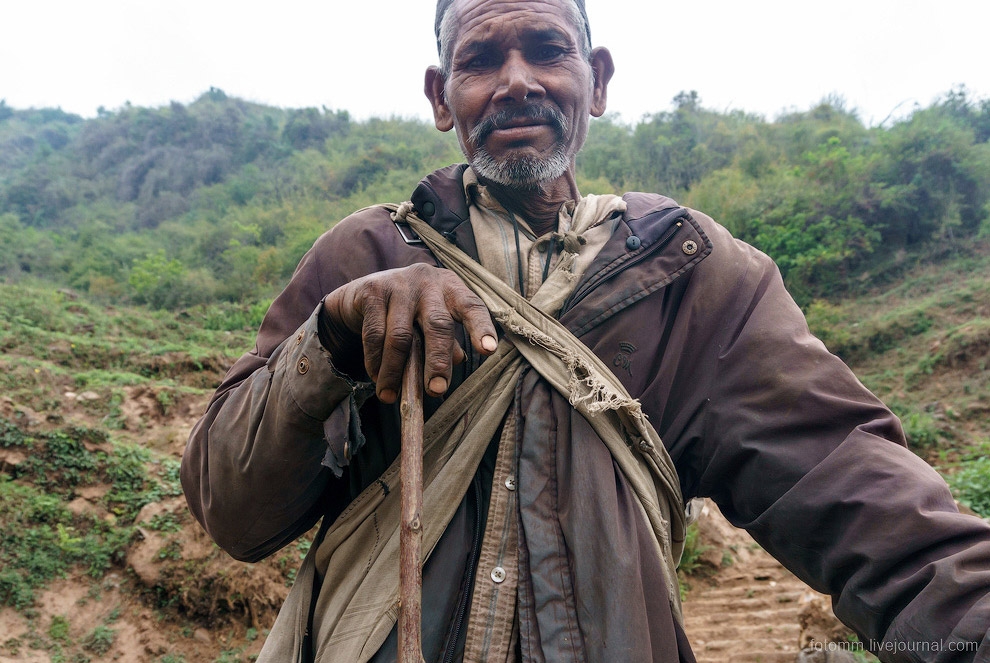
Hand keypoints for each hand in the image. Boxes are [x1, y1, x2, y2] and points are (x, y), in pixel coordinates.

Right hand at [323, 264, 497, 402]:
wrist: (360, 294)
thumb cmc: (407, 312)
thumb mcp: (429, 322)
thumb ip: (446, 341)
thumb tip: (458, 361)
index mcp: (450, 287)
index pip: (472, 307)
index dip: (481, 328)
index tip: (489, 350)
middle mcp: (427, 280)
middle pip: (438, 324)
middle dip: (438, 361)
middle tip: (436, 390)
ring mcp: (399, 283)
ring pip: (401, 336)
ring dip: (396, 371)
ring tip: (391, 397)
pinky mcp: (371, 291)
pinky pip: (375, 335)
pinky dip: (375, 362)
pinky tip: (377, 378)